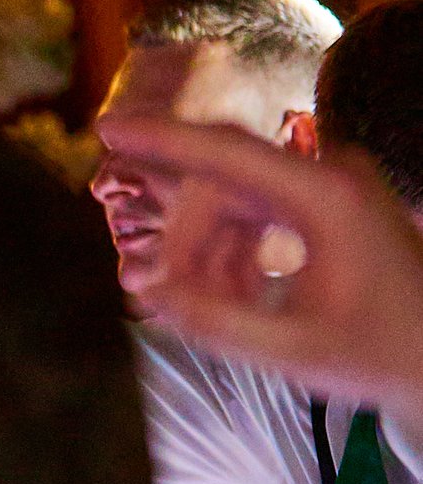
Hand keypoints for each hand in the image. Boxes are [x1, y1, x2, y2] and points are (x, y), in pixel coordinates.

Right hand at [108, 116, 422, 420]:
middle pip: (221, 184)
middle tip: (152, 292)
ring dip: (207, 251)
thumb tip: (145, 291)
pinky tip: (237, 295)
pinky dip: (234, 251)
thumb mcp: (290, 349)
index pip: (225, 151)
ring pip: (233, 201)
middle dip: (183, 238)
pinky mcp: (330, 200)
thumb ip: (212, 320)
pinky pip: (257, 212)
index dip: (159, 138)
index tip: (103, 129)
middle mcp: (330, 175)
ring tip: (203, 308)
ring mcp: (332, 184)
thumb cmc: (380, 354)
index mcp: (325, 197)